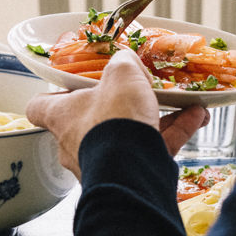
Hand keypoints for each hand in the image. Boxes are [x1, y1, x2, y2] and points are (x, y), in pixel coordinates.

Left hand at [26, 50, 208, 179]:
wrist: (134, 170)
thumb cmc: (115, 119)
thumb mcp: (121, 75)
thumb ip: (123, 63)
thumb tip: (126, 60)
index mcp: (62, 116)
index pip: (39, 107)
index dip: (49, 94)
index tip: (63, 87)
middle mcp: (75, 142)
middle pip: (89, 120)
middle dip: (116, 106)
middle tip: (136, 93)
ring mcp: (101, 163)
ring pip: (126, 136)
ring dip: (154, 119)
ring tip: (182, 103)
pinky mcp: (128, 176)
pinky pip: (150, 149)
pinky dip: (173, 133)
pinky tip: (196, 117)